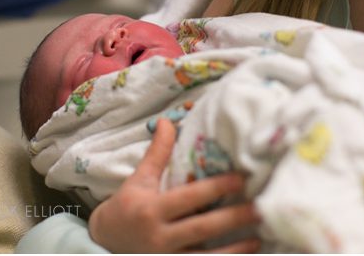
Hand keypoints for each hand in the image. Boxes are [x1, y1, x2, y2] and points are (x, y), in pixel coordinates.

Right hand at [89, 118, 260, 252]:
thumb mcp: (139, 179)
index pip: (188, 198)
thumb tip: (168, 121)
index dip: (215, 188)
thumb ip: (157, 153)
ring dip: (235, 249)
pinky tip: (246, 255)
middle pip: (202, 228)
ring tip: (259, 237)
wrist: (104, 245)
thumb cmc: (126, 207)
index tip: (241, 179)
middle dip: (232, 218)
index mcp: (152, 209)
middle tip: (260, 208)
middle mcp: (160, 237)